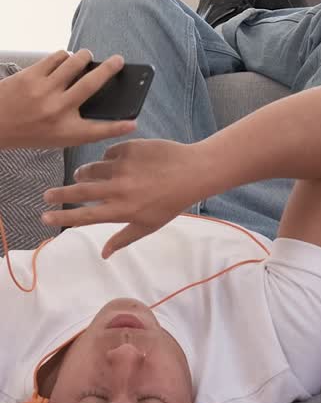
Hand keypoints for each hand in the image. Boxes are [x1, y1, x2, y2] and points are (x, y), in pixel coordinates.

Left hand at [0, 50, 136, 149]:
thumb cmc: (26, 131)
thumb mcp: (54, 137)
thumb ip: (77, 124)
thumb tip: (99, 102)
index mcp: (65, 131)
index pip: (99, 130)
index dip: (118, 127)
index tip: (133, 122)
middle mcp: (57, 110)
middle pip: (92, 84)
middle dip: (110, 69)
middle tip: (119, 60)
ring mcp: (44, 91)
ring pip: (75, 63)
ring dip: (85, 56)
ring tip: (87, 56)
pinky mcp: (31, 76)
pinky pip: (57, 57)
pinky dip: (65, 56)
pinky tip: (65, 59)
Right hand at [41, 138, 202, 257]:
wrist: (192, 172)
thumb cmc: (171, 202)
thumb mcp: (149, 225)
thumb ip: (123, 238)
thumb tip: (103, 254)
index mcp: (121, 210)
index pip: (84, 216)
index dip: (62, 218)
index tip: (44, 218)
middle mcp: (118, 189)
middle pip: (79, 191)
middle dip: (59, 193)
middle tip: (46, 194)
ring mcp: (122, 167)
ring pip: (91, 169)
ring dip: (83, 173)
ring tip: (81, 175)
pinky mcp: (128, 148)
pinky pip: (108, 154)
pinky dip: (109, 159)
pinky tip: (117, 162)